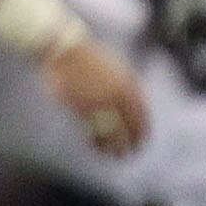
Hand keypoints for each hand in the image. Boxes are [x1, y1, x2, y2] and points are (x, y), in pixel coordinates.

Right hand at [44, 39, 146, 156]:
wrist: (64, 49)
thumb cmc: (90, 58)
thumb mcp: (117, 69)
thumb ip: (128, 88)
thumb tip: (136, 108)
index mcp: (127, 86)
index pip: (141, 116)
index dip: (142, 131)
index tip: (141, 141)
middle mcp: (114, 96)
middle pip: (127, 127)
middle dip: (130, 142)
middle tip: (131, 152)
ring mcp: (95, 101)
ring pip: (109, 131)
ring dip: (113, 146)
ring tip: (114, 155)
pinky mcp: (77, 107)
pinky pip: (89, 129)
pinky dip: (94, 141)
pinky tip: (96, 146)